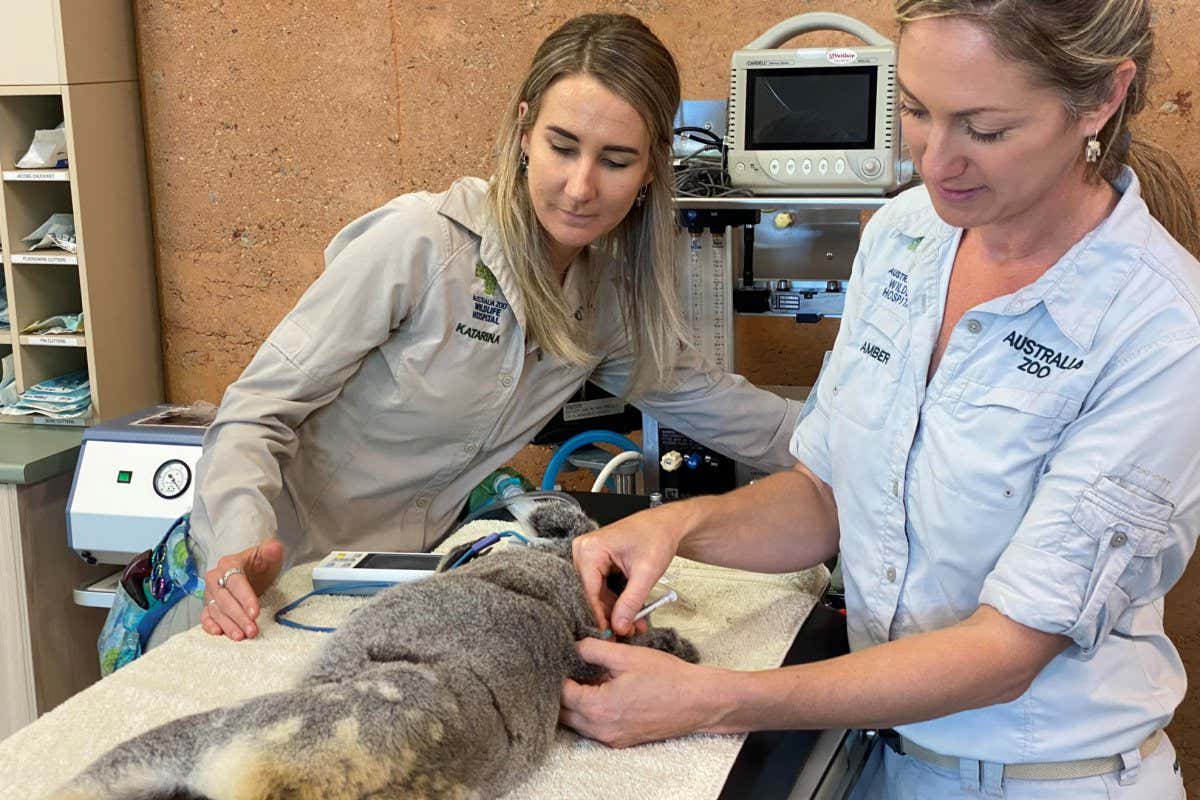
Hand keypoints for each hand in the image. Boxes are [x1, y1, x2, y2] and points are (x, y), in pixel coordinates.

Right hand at [200, 538, 284, 640]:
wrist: (252, 570)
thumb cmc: (260, 564)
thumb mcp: (268, 556)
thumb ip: (272, 551)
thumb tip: (274, 547)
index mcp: (229, 564)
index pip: (236, 582)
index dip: (245, 598)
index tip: (256, 613)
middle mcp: (215, 578)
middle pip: (224, 599)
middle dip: (238, 616)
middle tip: (252, 630)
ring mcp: (210, 593)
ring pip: (216, 610)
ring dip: (228, 625)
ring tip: (241, 637)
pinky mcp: (209, 606)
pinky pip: (206, 616)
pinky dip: (209, 625)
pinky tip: (218, 633)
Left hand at [559, 638, 718, 747]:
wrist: (697, 700)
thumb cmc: (665, 676)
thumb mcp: (626, 655)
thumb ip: (593, 649)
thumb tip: (573, 645)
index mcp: (598, 707)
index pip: (561, 693)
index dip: (557, 674)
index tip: (560, 658)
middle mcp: (601, 729)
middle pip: (564, 713)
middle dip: (562, 691)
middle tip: (569, 668)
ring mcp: (612, 738)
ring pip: (578, 723)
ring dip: (575, 704)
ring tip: (584, 679)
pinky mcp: (622, 741)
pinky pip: (594, 729)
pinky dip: (590, 713)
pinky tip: (601, 693)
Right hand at [572, 509, 680, 635]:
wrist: (667, 525)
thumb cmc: (657, 536)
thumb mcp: (646, 572)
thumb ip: (631, 601)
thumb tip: (619, 626)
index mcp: (590, 549)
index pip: (589, 591)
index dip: (600, 616)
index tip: (610, 635)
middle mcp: (584, 552)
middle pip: (592, 594)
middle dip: (611, 615)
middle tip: (627, 633)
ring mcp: (589, 557)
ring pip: (598, 594)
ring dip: (617, 611)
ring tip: (635, 625)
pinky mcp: (597, 563)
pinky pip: (603, 588)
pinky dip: (618, 601)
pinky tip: (631, 613)